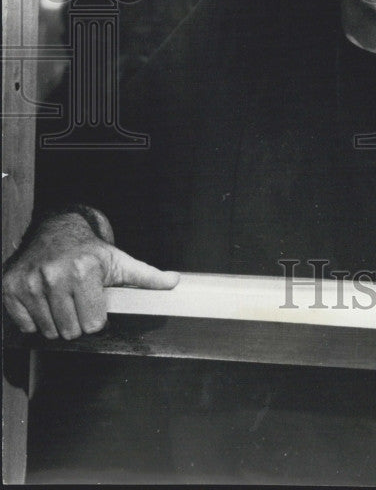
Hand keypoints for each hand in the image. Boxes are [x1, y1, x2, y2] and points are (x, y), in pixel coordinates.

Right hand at [2, 212, 178, 339]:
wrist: (56, 229)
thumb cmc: (90, 251)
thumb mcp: (119, 260)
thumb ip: (147, 276)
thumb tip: (174, 282)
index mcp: (85, 269)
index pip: (93, 324)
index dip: (96, 316)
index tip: (94, 301)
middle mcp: (55, 275)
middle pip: (70, 330)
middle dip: (77, 320)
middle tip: (77, 300)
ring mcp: (30, 282)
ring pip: (48, 331)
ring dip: (57, 322)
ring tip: (62, 299)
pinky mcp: (10, 287)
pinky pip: (25, 326)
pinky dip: (34, 319)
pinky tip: (43, 300)